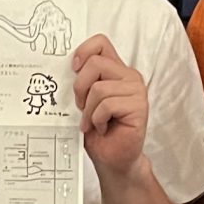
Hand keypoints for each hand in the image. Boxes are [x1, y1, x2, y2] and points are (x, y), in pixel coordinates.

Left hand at [72, 35, 148, 176]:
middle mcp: (128, 76)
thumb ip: (82, 82)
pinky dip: (97, 120)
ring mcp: (136, 90)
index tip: (73, 68)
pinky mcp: (139, 106)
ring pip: (99, 88)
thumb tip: (63, 70)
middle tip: (81, 107)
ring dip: (88, 110)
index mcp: (115, 70)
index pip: (100, 43)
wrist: (113, 159)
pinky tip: (103, 128)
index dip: (83, 51)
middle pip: (95, 64)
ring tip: (93, 122)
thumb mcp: (84, 102)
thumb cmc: (98, 131)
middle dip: (80, 88)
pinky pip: (107, 105)